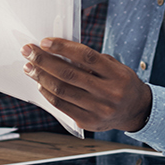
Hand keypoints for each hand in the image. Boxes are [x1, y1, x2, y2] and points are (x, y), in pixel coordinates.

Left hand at [23, 38, 151, 131]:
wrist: (136, 111)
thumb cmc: (121, 83)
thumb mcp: (114, 66)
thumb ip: (91, 61)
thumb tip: (59, 52)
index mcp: (116, 75)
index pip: (85, 57)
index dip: (63, 47)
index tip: (44, 42)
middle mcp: (108, 93)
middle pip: (69, 74)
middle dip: (44, 61)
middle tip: (28, 51)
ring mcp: (98, 110)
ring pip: (62, 91)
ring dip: (41, 77)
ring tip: (29, 67)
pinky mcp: (88, 122)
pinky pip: (61, 106)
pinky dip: (47, 93)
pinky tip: (40, 84)